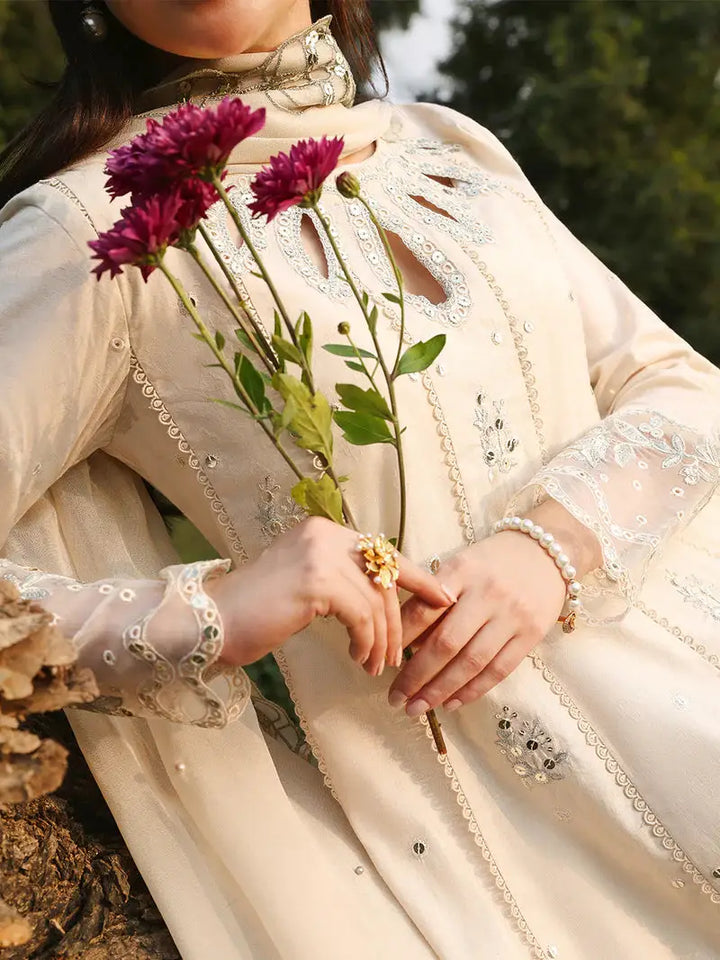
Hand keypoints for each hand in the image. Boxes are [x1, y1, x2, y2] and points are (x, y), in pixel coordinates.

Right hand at [211, 517, 452, 676]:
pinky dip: (366, 642)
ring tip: (375, 665)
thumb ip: (342, 580)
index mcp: (324, 530)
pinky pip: (362, 615)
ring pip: (375, 600)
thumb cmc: (257, 611)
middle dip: (398, 621)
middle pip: (384, 577)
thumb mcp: (307, 584)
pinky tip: (359, 658)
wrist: (212, 621)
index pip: (383, 551)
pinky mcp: (316, 580)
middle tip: (399, 654)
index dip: (417, 577)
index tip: (442, 600)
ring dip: (382, 640)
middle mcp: (325, 533)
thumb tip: (386, 599)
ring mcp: (320, 553)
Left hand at [388, 528, 567, 715]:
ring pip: (471, 662)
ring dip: (440, 690)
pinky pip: (498, 670)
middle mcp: (486, 593)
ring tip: (417, 708)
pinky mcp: (531, 635)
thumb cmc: (492, 562)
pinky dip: (472, 690)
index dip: (401, 639)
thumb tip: (405, 644)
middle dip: (416, 675)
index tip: (382, 660)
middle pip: (446, 643)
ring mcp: (511, 616)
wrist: (546, 550)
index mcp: (461, 571)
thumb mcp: (459, 566)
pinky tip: (450, 703)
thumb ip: (434, 598)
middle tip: (395, 698)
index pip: (425, 609)